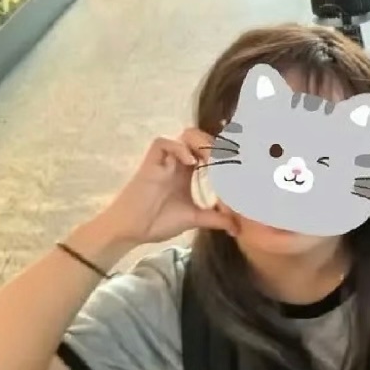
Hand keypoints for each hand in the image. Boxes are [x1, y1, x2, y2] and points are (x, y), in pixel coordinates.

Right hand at [93, 130, 235, 244]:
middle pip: (197, 141)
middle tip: (226, 160)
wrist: (131, 230)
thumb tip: (237, 228)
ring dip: (198, 144)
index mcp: (187, 174)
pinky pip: (162, 144)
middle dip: (213, 146)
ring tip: (210, 161)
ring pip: (182, 138)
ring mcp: (164, 163)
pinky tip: (190, 163)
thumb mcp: (193, 219)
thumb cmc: (158, 222)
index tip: (237, 165)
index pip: (206, 154)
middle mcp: (177, 164)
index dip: (221, 154)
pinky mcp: (150, 165)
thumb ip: (214, 219)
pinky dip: (178, 148)